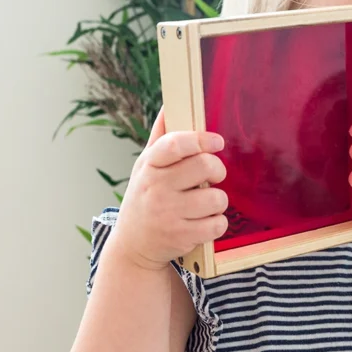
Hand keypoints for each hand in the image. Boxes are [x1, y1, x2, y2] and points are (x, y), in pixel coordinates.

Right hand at [111, 110, 229, 270]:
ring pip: (217, 197)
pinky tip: (202, 222)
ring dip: (217, 200)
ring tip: (203, 204)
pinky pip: (218, 223)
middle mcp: (156, 189)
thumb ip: (161, 137)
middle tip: (212, 176)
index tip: (216, 141)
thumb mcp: (145, 167)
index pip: (175, 144)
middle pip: (205, 166)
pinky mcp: (182, 236)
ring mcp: (169, 214)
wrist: (133, 246)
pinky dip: (216, 223)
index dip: (200, 139)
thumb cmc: (145, 199)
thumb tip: (169, 104)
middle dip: (217, 169)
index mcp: (149, 166)